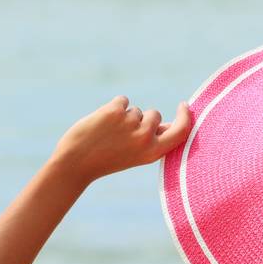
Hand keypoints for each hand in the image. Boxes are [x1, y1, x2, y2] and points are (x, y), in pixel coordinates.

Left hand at [48, 96, 193, 184]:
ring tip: (109, 133)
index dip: (185, 117)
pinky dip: (113, 108)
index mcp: (153, 152)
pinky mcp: (115, 111)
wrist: (76, 162)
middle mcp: (145, 137)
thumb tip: (169, 123)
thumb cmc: (107, 159)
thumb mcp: (136, 154)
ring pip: (135, 109)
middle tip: (122, 135)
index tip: (184, 106)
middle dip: (142, 118)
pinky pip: (122, 100)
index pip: (180, 131)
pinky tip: (102, 122)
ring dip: (124, 116)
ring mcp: (130, 123)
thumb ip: (154, 140)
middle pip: (154, 114)